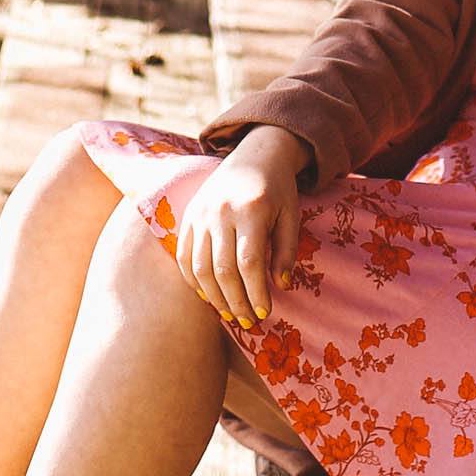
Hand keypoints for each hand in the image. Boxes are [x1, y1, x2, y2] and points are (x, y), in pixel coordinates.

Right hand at [173, 126, 304, 327]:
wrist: (254, 154)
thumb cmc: (278, 189)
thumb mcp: (291, 215)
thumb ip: (286, 250)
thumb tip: (280, 286)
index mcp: (251, 210)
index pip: (250, 262)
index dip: (255, 292)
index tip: (264, 312)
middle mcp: (221, 212)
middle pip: (223, 269)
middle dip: (235, 301)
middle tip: (247, 321)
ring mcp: (200, 214)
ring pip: (200, 267)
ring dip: (214, 297)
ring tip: (229, 313)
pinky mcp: (188, 216)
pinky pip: (183, 256)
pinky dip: (193, 280)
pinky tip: (208, 296)